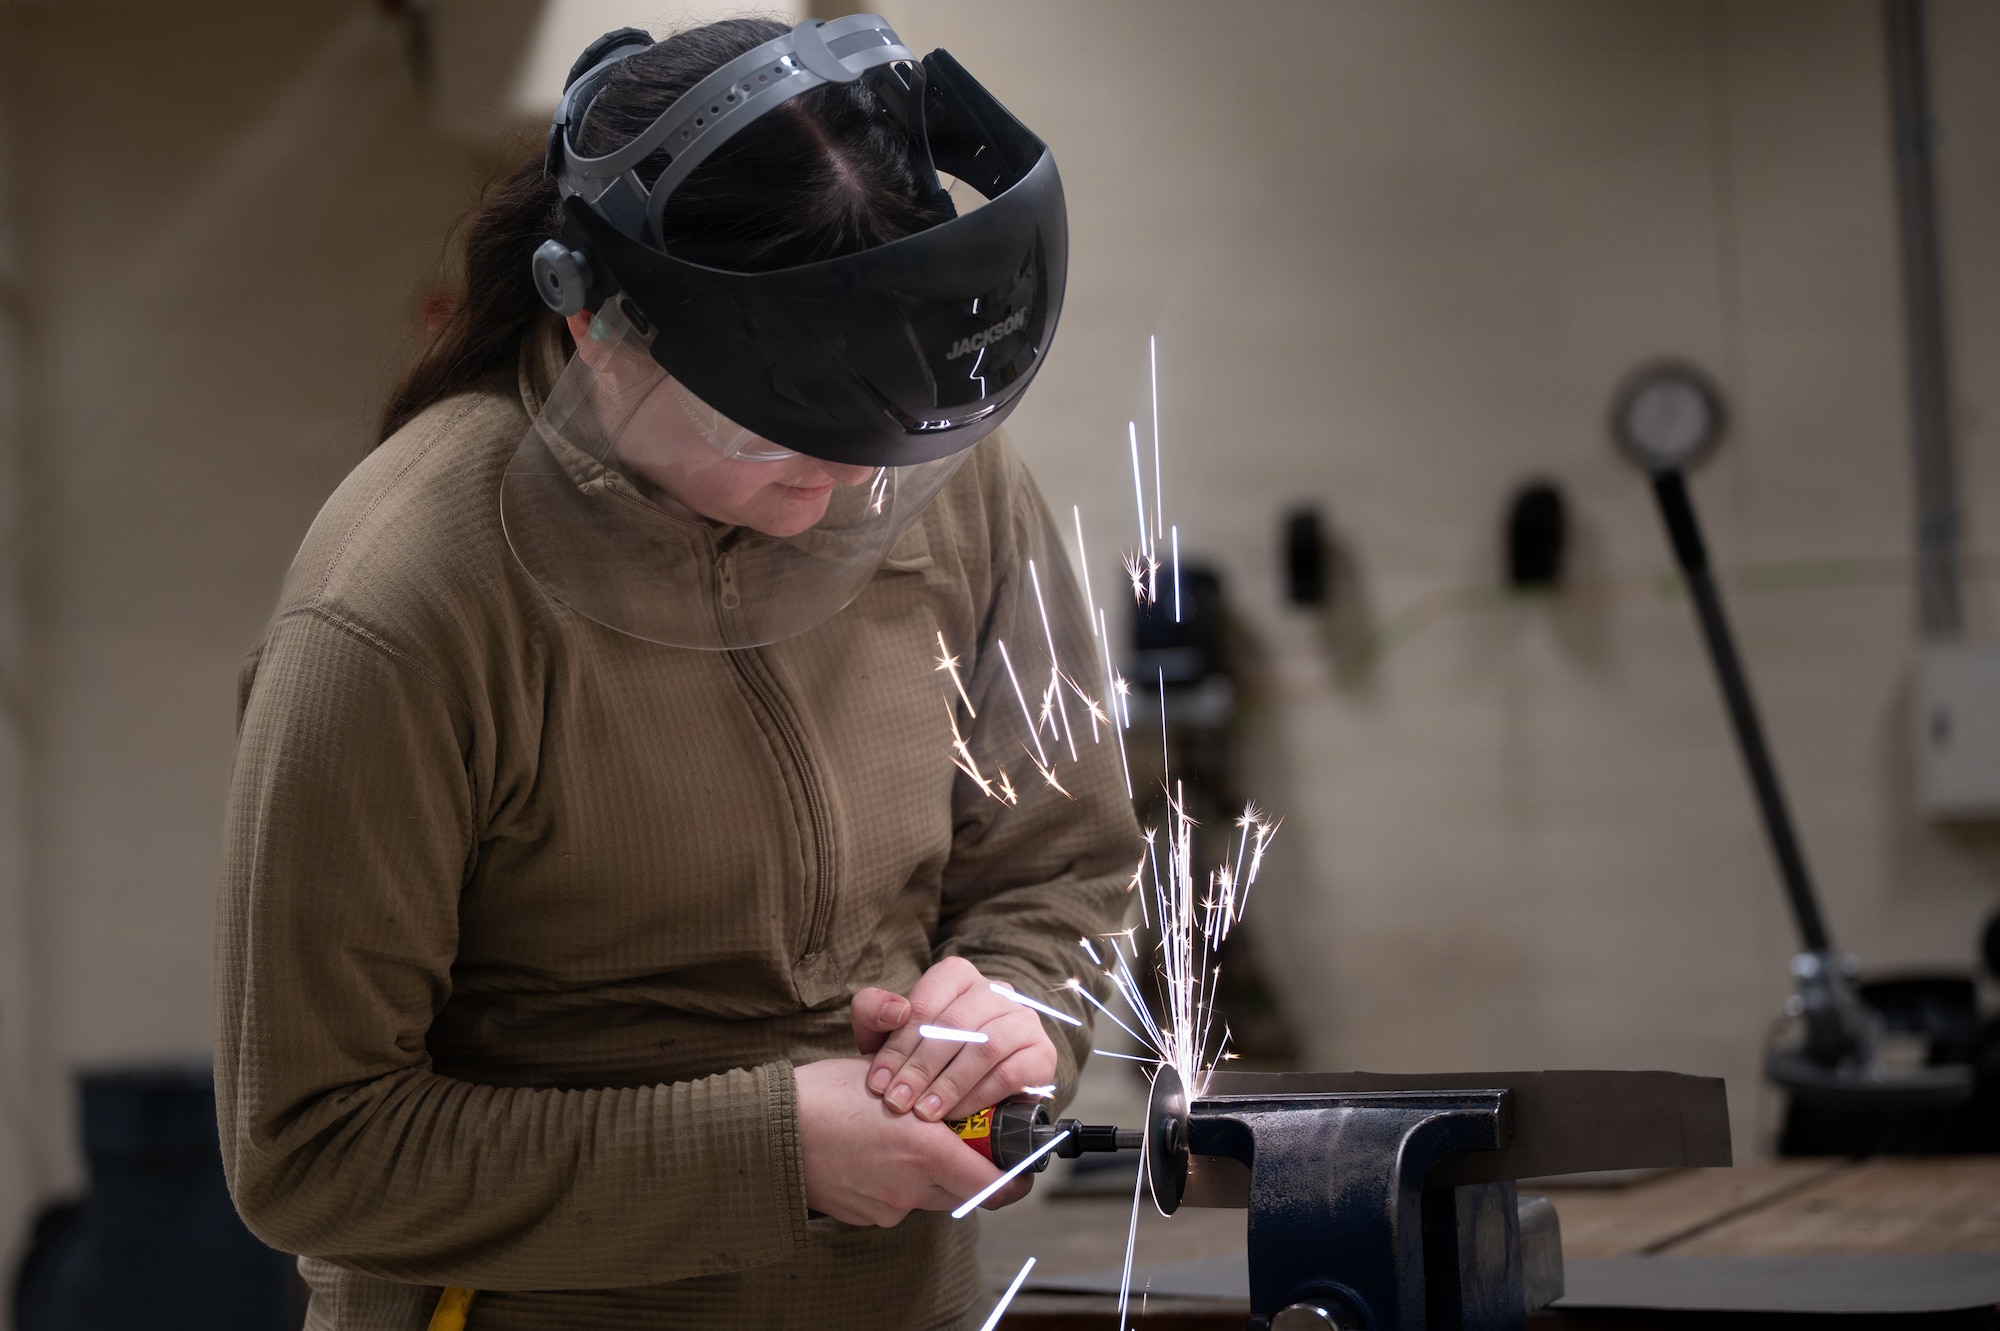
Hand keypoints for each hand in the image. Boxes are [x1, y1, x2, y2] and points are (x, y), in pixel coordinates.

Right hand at [793, 1058, 1031, 1226]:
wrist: (767, 1133)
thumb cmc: (825, 1094)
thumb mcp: (887, 1078)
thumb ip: (932, 1091)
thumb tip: (962, 1087)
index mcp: (927, 1150)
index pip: (995, 1182)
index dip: (1014, 1176)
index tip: (1020, 1165)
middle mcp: (913, 1187)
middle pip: (966, 1190)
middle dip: (970, 1167)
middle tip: (962, 1140)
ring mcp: (889, 1207)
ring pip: (931, 1194)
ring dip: (931, 1173)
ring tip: (904, 1139)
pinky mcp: (868, 1217)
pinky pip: (898, 1202)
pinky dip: (897, 1182)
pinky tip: (873, 1154)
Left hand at [853, 957, 1059, 1122]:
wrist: (965, 1089)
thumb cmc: (920, 1057)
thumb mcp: (884, 1034)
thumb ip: (871, 1012)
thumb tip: (896, 1011)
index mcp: (957, 976)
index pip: (927, 1002)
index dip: (900, 1044)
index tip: (877, 1082)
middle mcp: (995, 991)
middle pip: (956, 1024)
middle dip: (921, 1068)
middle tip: (897, 1102)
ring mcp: (1024, 1020)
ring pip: (986, 1046)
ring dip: (950, 1084)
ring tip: (924, 1112)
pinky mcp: (1042, 1054)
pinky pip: (1011, 1073)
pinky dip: (978, 1096)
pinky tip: (956, 1114)